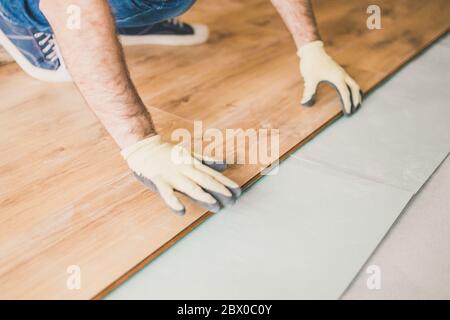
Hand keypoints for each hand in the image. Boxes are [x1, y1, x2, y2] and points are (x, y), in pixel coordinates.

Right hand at [121, 135, 240, 214]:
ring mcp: (172, 175)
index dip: (226, 183)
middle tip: (233, 201)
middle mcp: (185, 169)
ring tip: (215, 205)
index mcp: (193, 164)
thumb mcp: (190, 155)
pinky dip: (173, 201)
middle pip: (206, 181)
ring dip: (202, 196)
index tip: (239, 192)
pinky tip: (181, 211)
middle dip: (220, 191)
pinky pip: (166, 193)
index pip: (213, 175)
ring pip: (189, 186)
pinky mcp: (159, 181)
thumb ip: (207, 160)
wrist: (143, 147)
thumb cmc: (168, 154)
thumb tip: (225, 164)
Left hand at [298, 41, 362, 114]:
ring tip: (356, 104)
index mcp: (337, 78)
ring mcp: (341, 72)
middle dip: (356, 100)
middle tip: (355, 111)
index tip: (348, 113)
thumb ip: (309, 91)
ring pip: (354, 84)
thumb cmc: (311, 64)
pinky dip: (352, 89)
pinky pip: (350, 81)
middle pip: (354, 89)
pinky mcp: (338, 71)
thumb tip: (305, 102)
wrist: (312, 50)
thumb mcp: (310, 78)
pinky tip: (349, 93)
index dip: (348, 104)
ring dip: (356, 94)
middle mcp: (342, 75)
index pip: (346, 93)